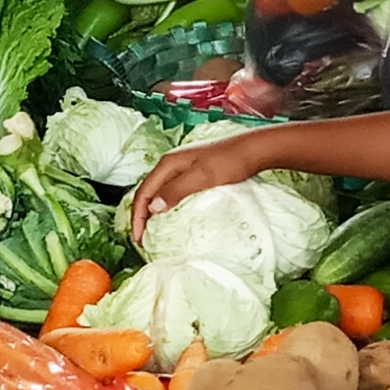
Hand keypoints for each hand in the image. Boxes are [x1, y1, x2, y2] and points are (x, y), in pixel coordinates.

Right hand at [126, 132, 263, 242]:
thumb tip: (153, 207)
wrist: (252, 150)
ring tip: (152, 231)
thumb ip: (176, 190)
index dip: (137, 216)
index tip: (138, 237)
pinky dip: (165, 207)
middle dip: (140, 216)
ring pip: (158, 192)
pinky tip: (171, 217)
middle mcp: (171, 165)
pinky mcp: (193, 173)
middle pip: (147, 192)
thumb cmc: (230, 161)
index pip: (143, 192)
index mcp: (168, 164)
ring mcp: (182, 169)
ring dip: (152, 212)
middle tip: (141, 239)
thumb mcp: (202, 177)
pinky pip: (171, 192)